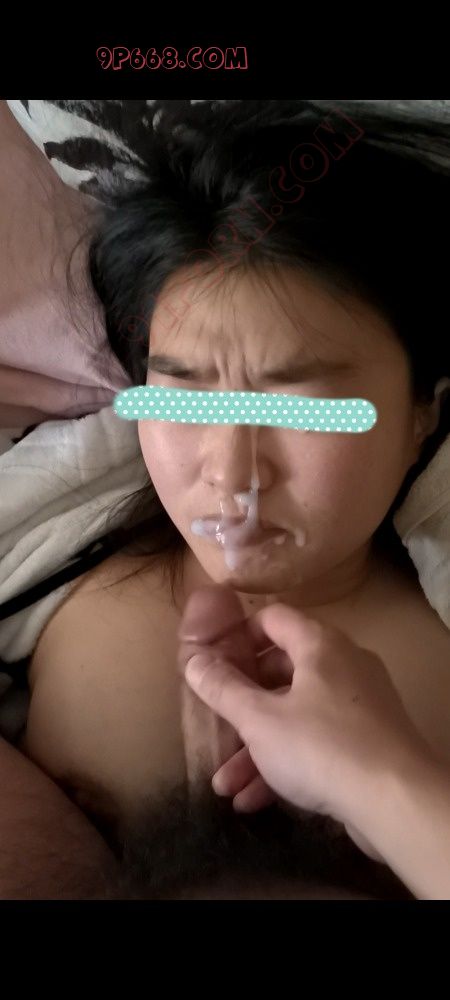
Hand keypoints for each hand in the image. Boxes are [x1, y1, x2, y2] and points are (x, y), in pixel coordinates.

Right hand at [179, 586, 433, 860]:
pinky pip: (317, 742)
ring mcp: (359, 704)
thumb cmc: (321, 746)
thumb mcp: (260, 719)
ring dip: (256, 748)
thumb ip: (222, 689)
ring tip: (225, 785)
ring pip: (296, 715)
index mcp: (319, 644)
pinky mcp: (367, 741)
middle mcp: (343, 665)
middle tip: (215, 728)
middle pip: (281, 672)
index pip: (273, 619)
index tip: (211, 662)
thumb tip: (193, 661)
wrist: (396, 801)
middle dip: (241, 708)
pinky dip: (285, 763)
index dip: (238, 636)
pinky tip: (253, 800)